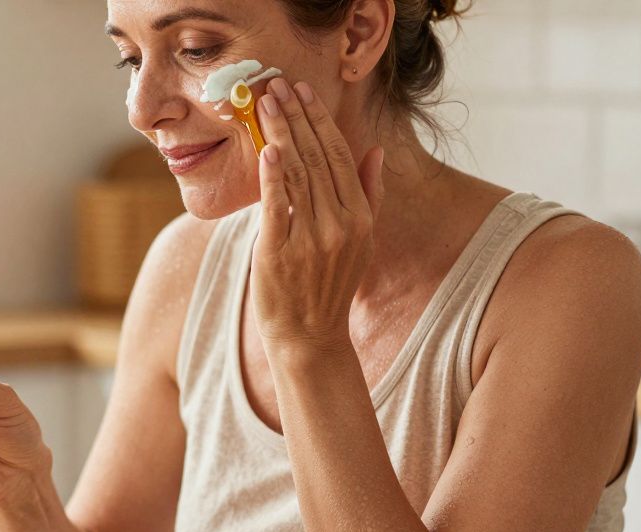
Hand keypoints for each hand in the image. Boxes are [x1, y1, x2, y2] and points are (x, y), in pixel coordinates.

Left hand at [252, 78, 385, 352]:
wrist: (309, 337)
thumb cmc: (329, 286)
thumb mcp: (361, 241)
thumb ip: (369, 195)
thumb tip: (375, 152)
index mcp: (360, 217)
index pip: (339, 155)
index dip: (320, 120)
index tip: (303, 92)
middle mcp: (340, 224)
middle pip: (316, 157)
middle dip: (296, 117)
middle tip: (276, 86)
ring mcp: (311, 239)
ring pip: (296, 174)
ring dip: (280, 134)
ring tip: (265, 104)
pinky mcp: (280, 252)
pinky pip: (278, 206)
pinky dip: (273, 176)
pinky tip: (268, 148)